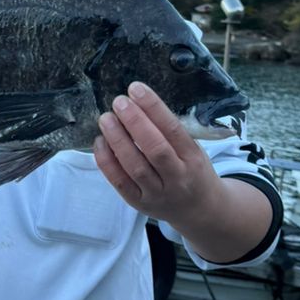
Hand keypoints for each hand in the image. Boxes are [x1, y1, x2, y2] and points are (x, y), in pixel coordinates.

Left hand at [93, 81, 222, 228]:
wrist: (200, 211)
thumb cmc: (192, 171)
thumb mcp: (194, 150)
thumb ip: (172, 132)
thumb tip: (139, 103)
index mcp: (193, 159)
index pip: (173, 130)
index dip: (153, 108)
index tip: (136, 89)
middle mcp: (177, 178)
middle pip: (155, 149)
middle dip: (135, 122)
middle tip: (119, 101)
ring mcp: (158, 193)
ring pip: (135, 167)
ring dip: (118, 140)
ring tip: (106, 119)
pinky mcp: (140, 204)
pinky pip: (120, 182)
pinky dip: (107, 162)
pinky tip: (100, 142)